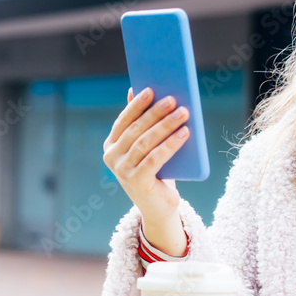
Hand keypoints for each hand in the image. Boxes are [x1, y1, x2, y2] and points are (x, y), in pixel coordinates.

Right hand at [102, 86, 189, 224]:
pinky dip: (171, 144)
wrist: (158, 206)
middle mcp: (112, 158)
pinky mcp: (137, 182)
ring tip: (183, 113)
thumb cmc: (154, 171)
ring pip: (146, 142)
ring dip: (166, 125)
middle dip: (155, 113)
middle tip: (173, 99)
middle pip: (136, 130)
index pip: (123, 120)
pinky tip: (184, 133)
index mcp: (111, 145)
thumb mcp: (146, 146)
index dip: (137, 105)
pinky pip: (155, 158)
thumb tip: (134, 90)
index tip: (151, 89)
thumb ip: (139, 122)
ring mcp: (122, 171)